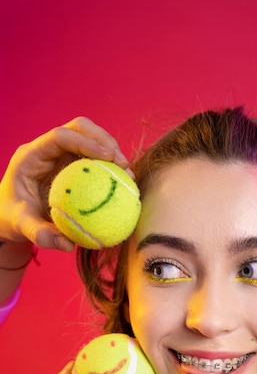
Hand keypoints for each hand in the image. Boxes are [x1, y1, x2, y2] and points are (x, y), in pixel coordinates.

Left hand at [0, 117, 131, 250]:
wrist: (11, 215)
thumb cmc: (13, 218)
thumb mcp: (21, 226)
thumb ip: (40, 234)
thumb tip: (67, 245)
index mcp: (31, 155)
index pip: (60, 137)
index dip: (86, 142)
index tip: (109, 158)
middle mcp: (47, 149)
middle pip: (80, 128)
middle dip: (104, 140)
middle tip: (123, 164)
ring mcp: (61, 155)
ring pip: (91, 139)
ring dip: (112, 152)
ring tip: (128, 176)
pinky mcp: (72, 164)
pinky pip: (95, 159)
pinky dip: (110, 167)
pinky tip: (124, 185)